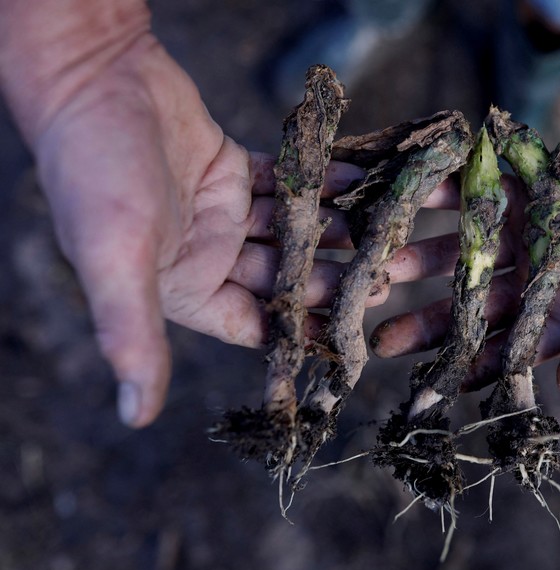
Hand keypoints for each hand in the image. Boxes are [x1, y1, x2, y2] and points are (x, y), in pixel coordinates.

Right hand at [31, 34, 388, 426]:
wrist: (89, 76)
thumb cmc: (94, 173)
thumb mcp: (114, 259)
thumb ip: (132, 336)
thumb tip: (138, 417)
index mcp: (183, 288)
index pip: (254, 324)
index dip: (299, 332)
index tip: (349, 337)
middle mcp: (206, 255)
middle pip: (283, 277)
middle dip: (331, 279)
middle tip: (382, 280)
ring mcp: (222, 211)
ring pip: (292, 230)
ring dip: (334, 231)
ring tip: (385, 234)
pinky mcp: (233, 168)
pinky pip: (288, 181)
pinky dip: (322, 183)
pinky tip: (361, 184)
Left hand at [371, 105, 559, 394]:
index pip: (513, 347)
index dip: (475, 367)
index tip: (432, 387)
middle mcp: (539, 276)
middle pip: (475, 305)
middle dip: (431, 323)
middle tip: (382, 339)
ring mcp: (525, 231)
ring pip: (463, 253)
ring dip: (421, 262)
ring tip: (379, 271)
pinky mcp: (519, 188)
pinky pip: (473, 194)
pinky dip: (442, 199)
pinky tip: (406, 204)